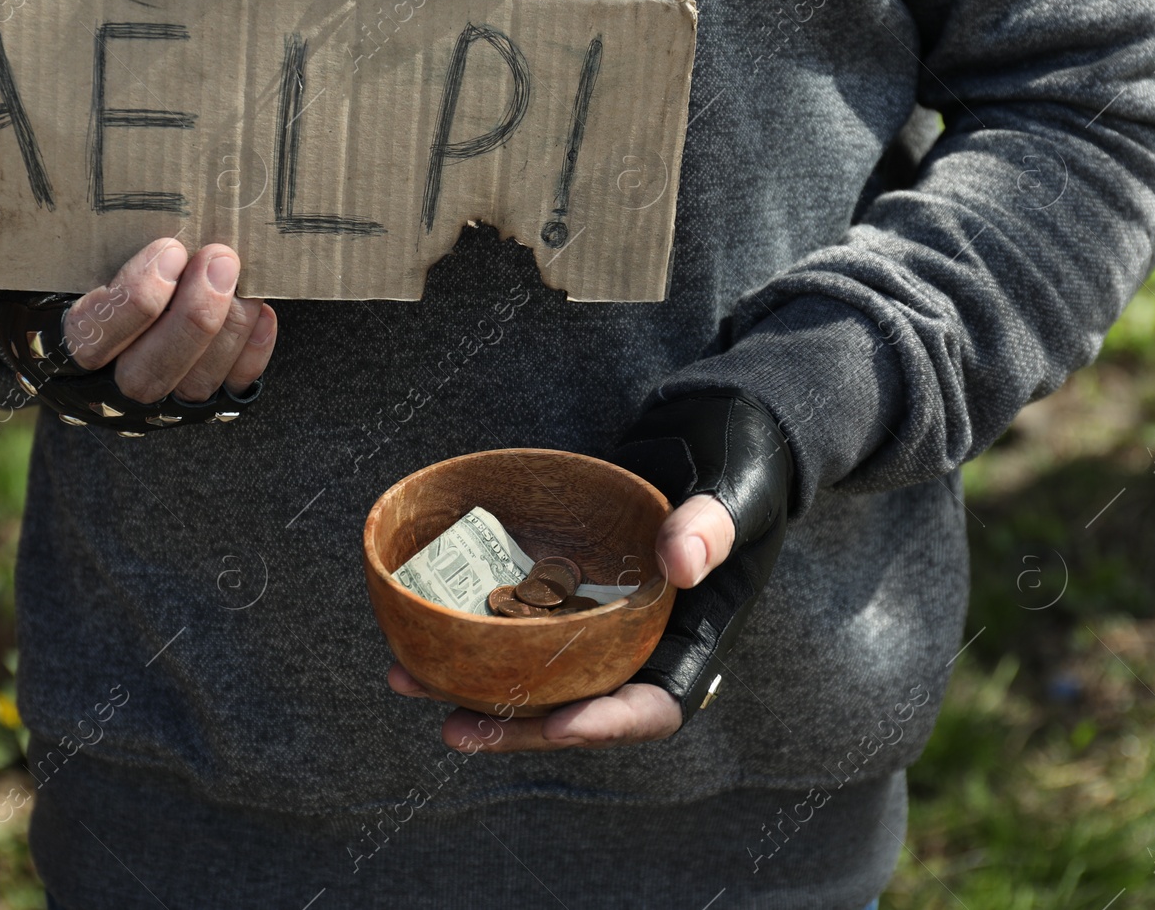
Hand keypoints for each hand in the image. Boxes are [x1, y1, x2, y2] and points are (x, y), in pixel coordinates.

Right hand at [61, 237, 275, 401]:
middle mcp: (108, 387)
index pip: (92, 337)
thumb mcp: (72, 256)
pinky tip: (263, 313)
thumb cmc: (88, 272)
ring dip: (228, 329)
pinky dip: (251, 353)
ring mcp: (157, 405)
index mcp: (64, 347)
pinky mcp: (203, 408)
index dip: (135, 298)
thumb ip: (95, 244)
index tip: (169, 250)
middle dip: (193, 316)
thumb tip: (151, 215)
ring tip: (244, 280)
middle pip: (147, 373)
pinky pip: (230, 391)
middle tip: (220, 260)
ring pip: (193, 386)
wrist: (114, 309)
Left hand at [386, 493, 735, 752]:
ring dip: (476, 682)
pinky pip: (522, 614)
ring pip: (539, 668)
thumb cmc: (746, 460)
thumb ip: (713, 525)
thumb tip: (682, 563)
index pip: (656, 706)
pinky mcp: (571, 581)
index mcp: (696, 638)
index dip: (606, 726)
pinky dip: (475, 623)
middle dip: (518, 724)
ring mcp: (603, 613)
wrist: (720, 426)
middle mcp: (645, 639)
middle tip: (454, 728)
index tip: (558, 725)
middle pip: (579, 705)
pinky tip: (419, 618)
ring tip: (408, 679)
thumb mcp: (738, 490)